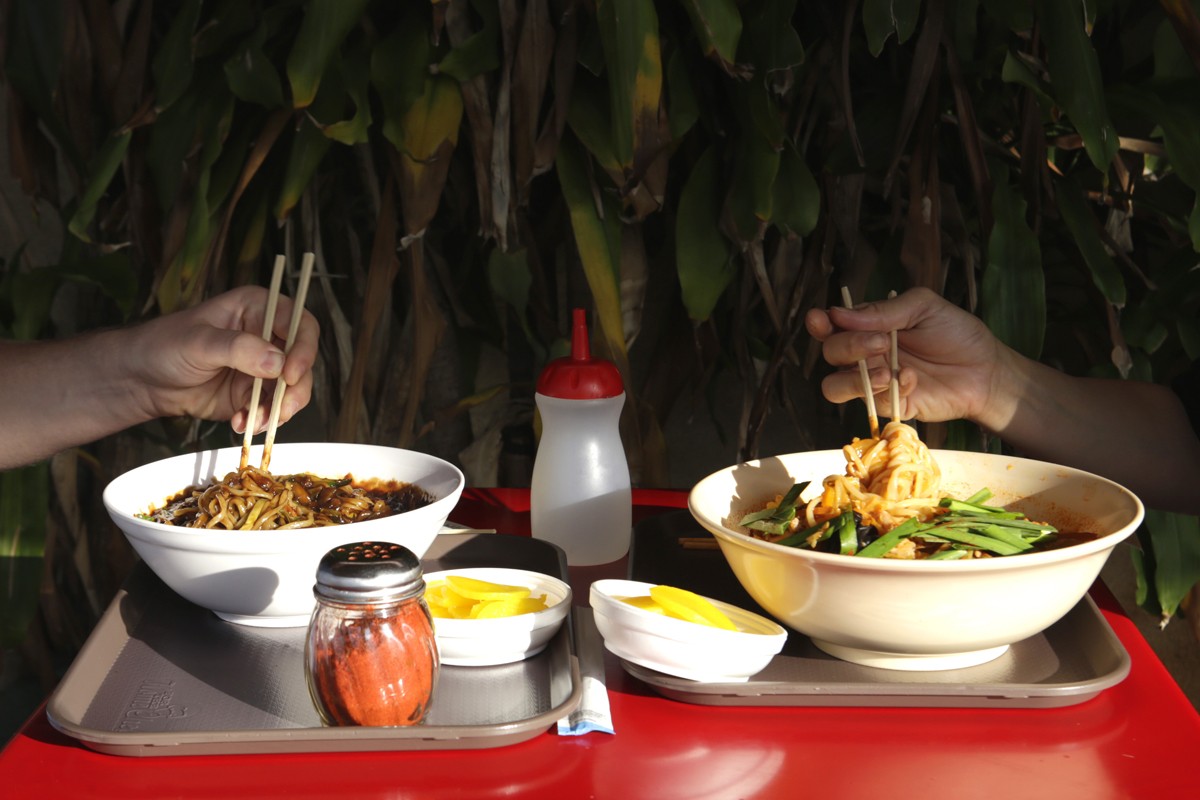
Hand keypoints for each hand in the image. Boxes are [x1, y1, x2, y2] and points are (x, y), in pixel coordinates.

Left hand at [126, 286, 319, 432]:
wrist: (141, 380)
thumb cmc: (163, 346)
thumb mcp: (199, 342)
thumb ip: (238, 349)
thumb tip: (277, 363)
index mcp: (258, 309)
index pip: (299, 323)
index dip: (303, 348)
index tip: (290, 374)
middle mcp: (267, 337)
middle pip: (302, 361)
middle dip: (294, 389)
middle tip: (281, 408)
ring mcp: (263, 368)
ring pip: (292, 390)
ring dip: (278, 409)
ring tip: (255, 422)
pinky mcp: (254, 395)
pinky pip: (272, 410)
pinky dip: (261, 421)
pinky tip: (239, 423)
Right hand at [804, 287, 1010, 426]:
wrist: (985, 370)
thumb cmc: (956, 333)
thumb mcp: (923, 307)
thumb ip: (883, 311)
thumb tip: (839, 314)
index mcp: (867, 326)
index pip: (831, 325)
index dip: (820, 323)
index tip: (824, 320)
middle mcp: (864, 355)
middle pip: (830, 353)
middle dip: (849, 346)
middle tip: (881, 341)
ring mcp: (872, 382)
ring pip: (833, 386)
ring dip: (852, 377)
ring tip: (884, 371)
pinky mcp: (887, 405)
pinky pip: (868, 403)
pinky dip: (885, 390)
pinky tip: (911, 379)